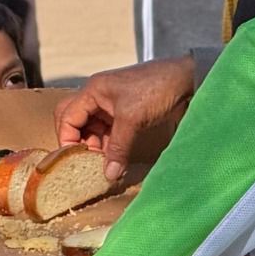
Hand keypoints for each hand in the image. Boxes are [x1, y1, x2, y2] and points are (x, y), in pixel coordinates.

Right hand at [55, 55, 194, 181]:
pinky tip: (114, 159)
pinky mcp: (126, 113)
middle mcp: (98, 96)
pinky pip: (109, 131)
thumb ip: (118, 148)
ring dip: (95, 146)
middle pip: (75, 120)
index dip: (67, 140)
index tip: (73, 162)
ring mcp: (112, 105)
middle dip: (77, 142)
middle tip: (84, 162)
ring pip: (93, 128)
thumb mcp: (132, 119)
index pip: (67, 117)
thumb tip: (108, 175)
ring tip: (101, 165)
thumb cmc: (155, 89)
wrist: (186, 80)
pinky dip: (109, 145)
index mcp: (93, 90)